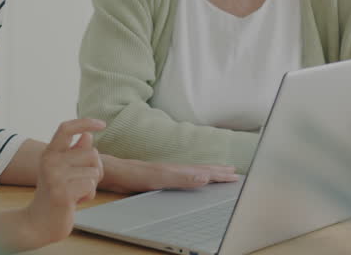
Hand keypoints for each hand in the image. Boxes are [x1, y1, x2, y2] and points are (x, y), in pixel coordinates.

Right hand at [23, 118, 105, 246]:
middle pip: (92, 152)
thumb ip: (75, 152)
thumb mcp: (64, 170)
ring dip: (91, 185)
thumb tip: (88, 135)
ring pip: (94, 171)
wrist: (38, 223)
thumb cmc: (55, 195)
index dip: (85, 122)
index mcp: (50, 153)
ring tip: (74, 193)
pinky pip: (91, 186)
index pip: (66, 128)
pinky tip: (74, 202)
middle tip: (79, 183)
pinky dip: (88, 196)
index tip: (102, 124)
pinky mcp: (62, 192)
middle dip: (95, 169)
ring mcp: (55, 176)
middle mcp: (50, 161)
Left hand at [99, 155, 238, 193]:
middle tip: (234, 172)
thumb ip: (183, 178)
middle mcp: (175, 169)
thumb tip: (205, 177)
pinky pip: (184, 176)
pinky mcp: (160, 177)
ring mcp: (168, 172)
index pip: (205, 172)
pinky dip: (194, 177)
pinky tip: (192, 179)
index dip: (220, 175)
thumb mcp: (161, 178)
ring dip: (209, 172)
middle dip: (219, 171)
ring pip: (194, 172)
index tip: (235, 176)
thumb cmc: (135, 175)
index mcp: (178, 170)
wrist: (114, 171)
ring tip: (219, 172)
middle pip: (202, 170)